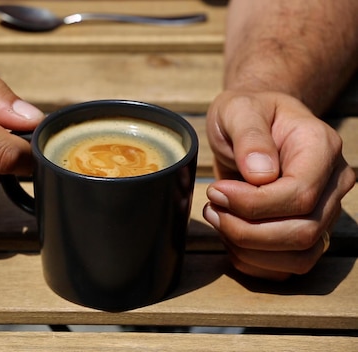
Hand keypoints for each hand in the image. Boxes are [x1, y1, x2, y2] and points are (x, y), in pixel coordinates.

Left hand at [203, 90, 354, 279]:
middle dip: (246, 230)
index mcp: (322, 148)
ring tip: (217, 220)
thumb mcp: (238, 109)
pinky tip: (230, 238)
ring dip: (249, 249)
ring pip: (300, 257)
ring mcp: (325, 211)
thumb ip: (249, 135)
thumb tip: (261, 175)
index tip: (216, 191)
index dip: (253, 204)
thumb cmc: (246, 113)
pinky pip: (290, 267)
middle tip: (210, 207)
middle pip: (302, 231)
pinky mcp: (308, 231)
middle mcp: (333, 183)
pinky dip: (254, 262)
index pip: (300, 194)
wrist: (253, 124)